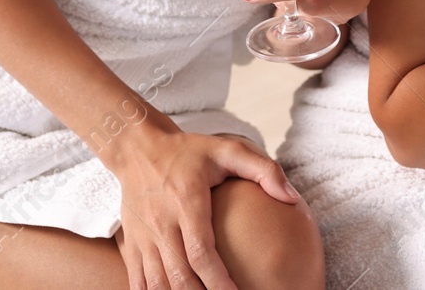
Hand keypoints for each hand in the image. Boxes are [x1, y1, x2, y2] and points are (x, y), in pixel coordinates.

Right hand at [113, 123, 298, 289]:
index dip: (218, 281)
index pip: (200, 252)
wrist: (139, 149)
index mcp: (186, 202)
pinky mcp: (132, 244)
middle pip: (179, 276)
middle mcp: (161, 223)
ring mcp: (143, 237)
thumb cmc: (190, 151)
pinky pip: (138, 281)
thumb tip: (292, 197)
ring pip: (157, 283)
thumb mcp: (228, 149)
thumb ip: (264, 169)